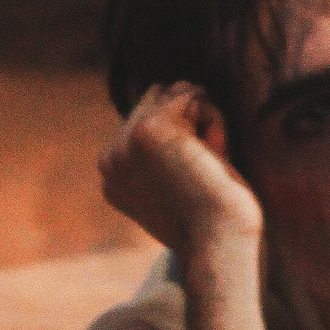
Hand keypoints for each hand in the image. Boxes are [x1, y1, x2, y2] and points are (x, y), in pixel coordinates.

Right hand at [99, 81, 262, 261]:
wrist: (219, 242)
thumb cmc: (211, 217)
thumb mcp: (175, 181)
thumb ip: (160, 147)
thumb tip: (170, 87)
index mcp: (111, 174)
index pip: (146, 118)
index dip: (183, 140)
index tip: (189, 183)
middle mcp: (110, 157)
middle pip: (159, 98)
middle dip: (192, 125)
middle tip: (201, 170)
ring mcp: (126, 140)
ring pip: (178, 95)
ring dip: (204, 122)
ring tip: (206, 163)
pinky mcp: (149, 128)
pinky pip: (197, 97)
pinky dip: (216, 123)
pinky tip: (212, 157)